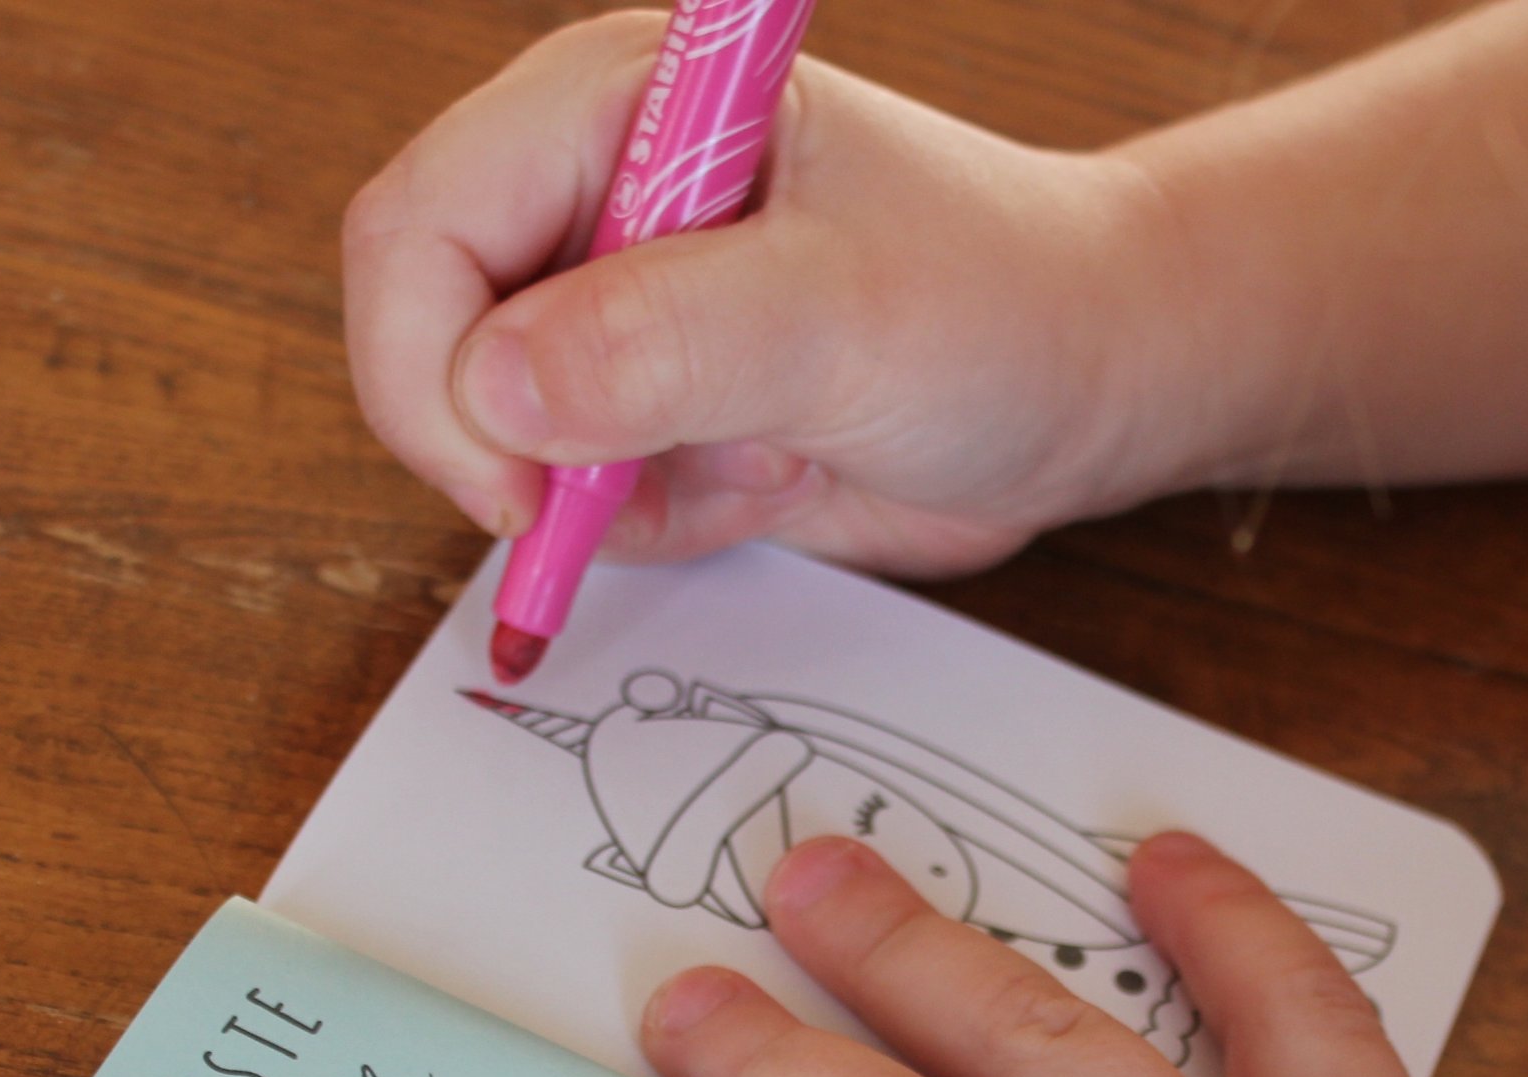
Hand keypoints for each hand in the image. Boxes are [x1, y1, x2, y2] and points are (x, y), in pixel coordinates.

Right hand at [342, 14, 1181, 575]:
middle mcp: (597, 195)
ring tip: (763, 454)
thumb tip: (490, 389)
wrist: (1102, 385)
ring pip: (503, 431)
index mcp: (616, 106)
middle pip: (431, 329)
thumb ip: (662, 344)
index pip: (424, 222)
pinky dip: (660, 519)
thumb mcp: (838, 320)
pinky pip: (584, 492)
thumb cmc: (1007, 306)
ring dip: (612, 489)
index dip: (432, 363)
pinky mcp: (658, 404)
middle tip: (610, 505)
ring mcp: (622, 306)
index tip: (518, 483)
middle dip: (512, 445)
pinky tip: (774, 476)